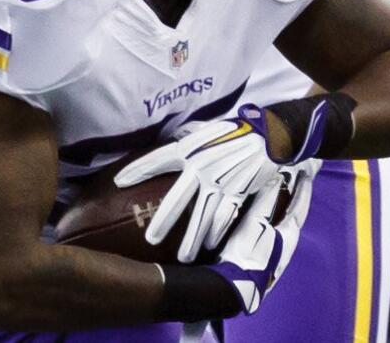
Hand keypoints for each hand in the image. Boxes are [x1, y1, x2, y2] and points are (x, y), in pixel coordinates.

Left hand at [115, 114, 279, 262]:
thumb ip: (190, 139)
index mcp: (190, 148)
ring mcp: (220, 181)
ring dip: (192, 240)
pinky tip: (210, 246)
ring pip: (202, 217)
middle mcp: (201, 166)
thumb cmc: (238, 131)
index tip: (118, 181)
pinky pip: (224, 218)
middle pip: (176, 199)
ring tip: (182, 259)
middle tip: (150, 240)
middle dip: (162, 221)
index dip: (136, 170)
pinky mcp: (238, 191)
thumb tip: (174, 141)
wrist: (271, 135)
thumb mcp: (208, 130)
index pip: (156, 160)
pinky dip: (217, 233)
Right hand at [206, 163, 313, 313]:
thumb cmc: (246, 253)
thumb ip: (266, 201)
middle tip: (300, 179)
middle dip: (298, 196)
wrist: (234, 287)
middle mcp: (287, 243)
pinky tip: (270, 216)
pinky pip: (276, 231)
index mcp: (289, 234)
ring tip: (286, 193)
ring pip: (287, 223)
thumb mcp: (255, 224)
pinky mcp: (267, 258)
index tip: (306, 173)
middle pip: (296, 214)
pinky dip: (277, 218)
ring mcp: (278, 252)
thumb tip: (277, 179)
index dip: (303, 189)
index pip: (300, 206)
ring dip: (287, 207)